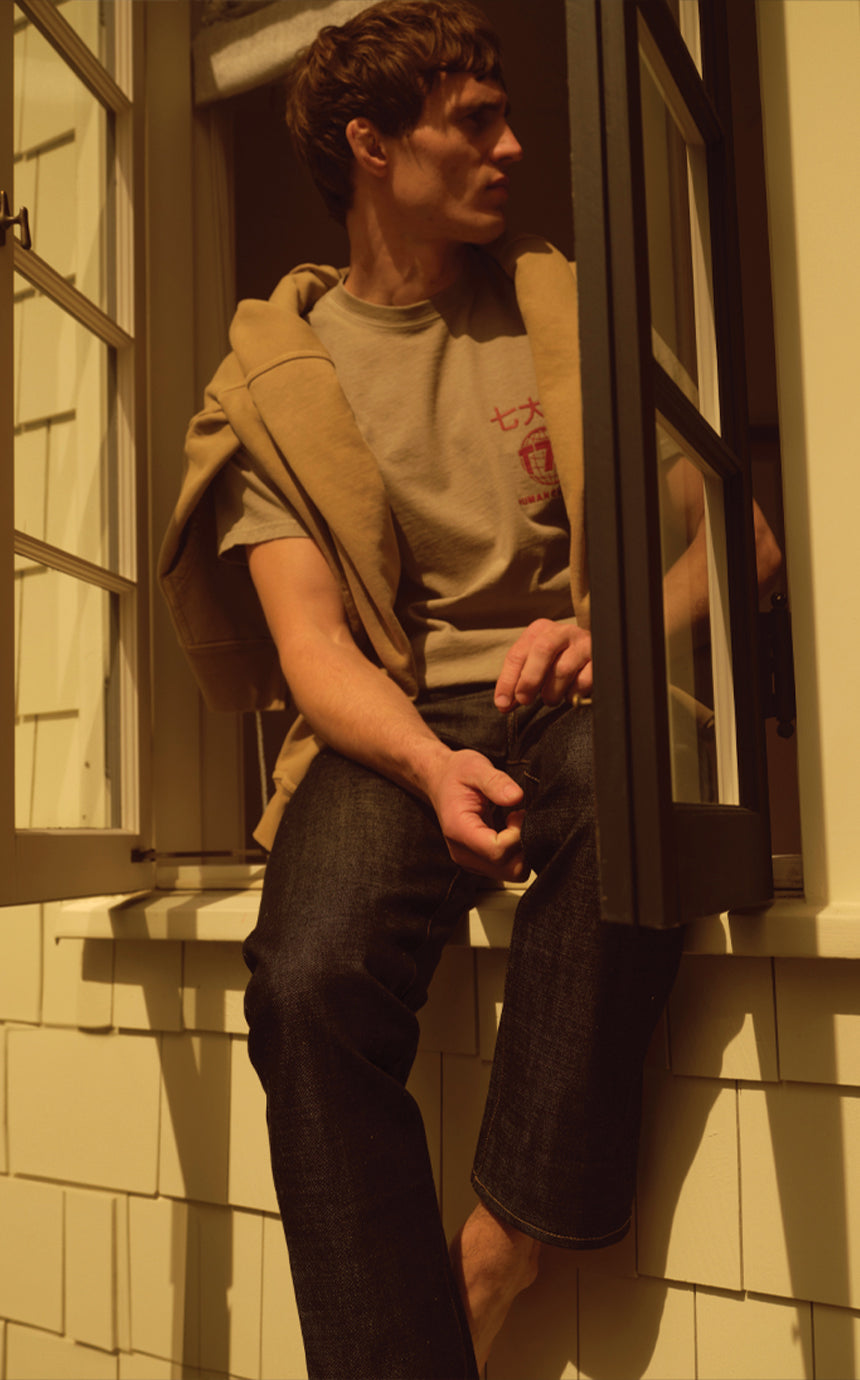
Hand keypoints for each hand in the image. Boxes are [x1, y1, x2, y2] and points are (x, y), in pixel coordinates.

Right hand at [424, 748, 525, 882]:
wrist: (439, 781)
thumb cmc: (456, 774)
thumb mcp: (476, 768)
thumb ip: (496, 782)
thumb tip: (516, 796)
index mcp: (459, 830)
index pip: (497, 851)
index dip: (517, 835)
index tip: (518, 813)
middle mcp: (462, 853)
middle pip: (508, 869)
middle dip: (523, 846)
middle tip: (519, 818)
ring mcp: (470, 861)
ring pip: (511, 873)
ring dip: (521, 850)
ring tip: (514, 823)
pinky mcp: (478, 862)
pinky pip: (506, 868)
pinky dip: (516, 853)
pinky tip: (510, 830)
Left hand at [494, 620, 592, 711]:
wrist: (595, 654)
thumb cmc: (558, 662)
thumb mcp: (534, 667)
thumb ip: (517, 683)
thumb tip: (503, 704)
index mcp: (540, 630)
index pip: (518, 654)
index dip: (507, 680)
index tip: (502, 702)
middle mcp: (562, 632)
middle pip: (542, 650)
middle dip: (529, 679)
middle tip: (524, 700)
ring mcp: (584, 643)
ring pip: (563, 669)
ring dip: (552, 691)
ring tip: (550, 698)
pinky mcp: (600, 658)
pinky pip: (584, 681)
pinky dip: (573, 693)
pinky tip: (570, 694)